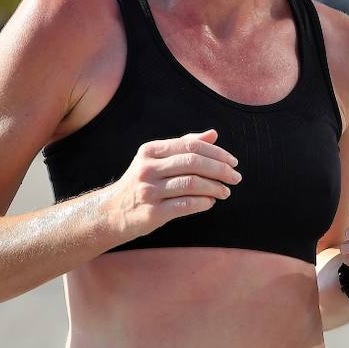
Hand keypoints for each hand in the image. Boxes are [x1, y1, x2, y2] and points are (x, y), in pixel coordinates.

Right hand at [105, 129, 240, 240]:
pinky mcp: (152, 213)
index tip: (233, 161)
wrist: (112, 212)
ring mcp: (148, 191)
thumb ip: (185, 146)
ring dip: (215, 188)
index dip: (216, 153)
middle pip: (193, 163)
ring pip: (191, 184)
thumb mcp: (157, 160)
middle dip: (220, 169)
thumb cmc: (142, 183)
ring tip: (226, 192)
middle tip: (236, 177)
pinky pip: (185, 205)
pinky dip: (203, 203)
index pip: (191, 146)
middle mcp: (148, 168)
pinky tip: (210, 202)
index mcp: (150, 151)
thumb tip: (213, 134)